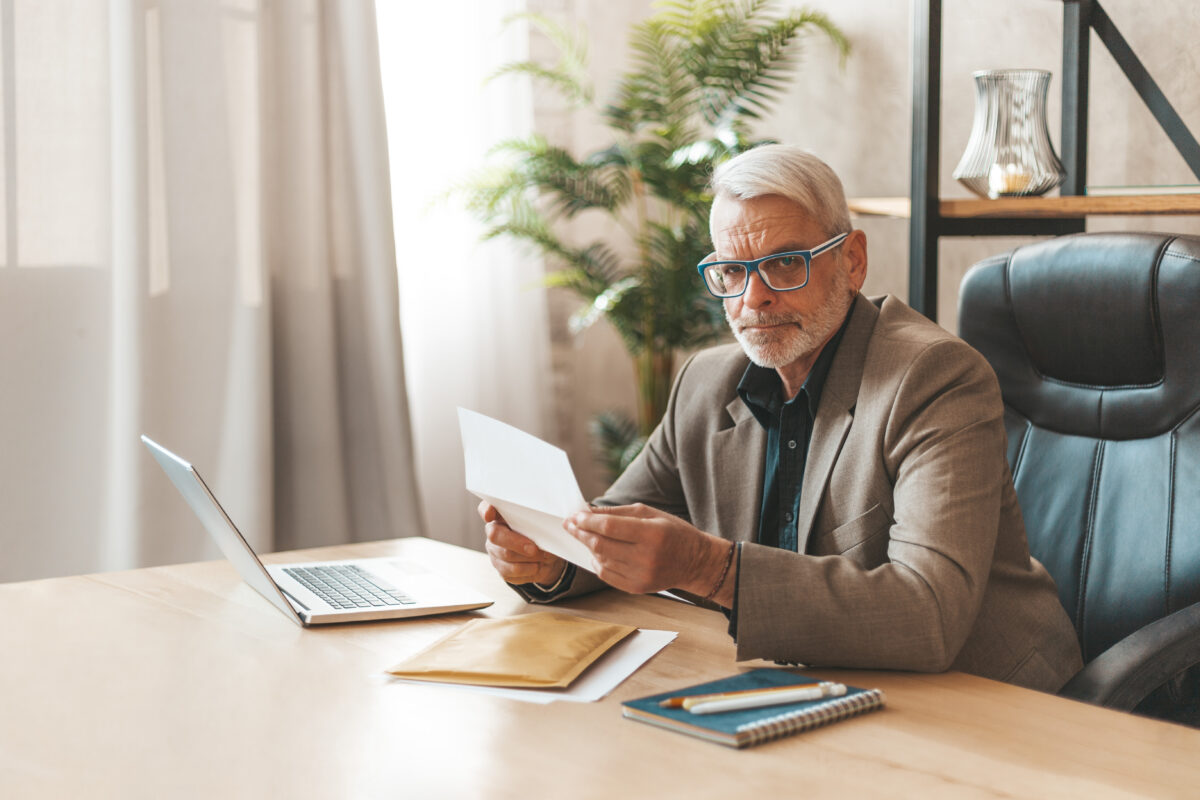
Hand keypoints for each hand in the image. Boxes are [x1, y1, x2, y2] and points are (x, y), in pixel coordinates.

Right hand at [479, 501, 566, 586]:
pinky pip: (512, 572)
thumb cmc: (542, 535)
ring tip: (544, 557)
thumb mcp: (542, 526)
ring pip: (506, 555)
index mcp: (502, 516)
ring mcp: (495, 552)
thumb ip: (538, 524)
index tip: (490, 514)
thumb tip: (543, 534)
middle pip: (495, 535)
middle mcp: (494, 532)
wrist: (546, 558)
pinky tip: (538, 566)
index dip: (486, 510)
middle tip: (534, 549)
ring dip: (528, 558)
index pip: (486, 508)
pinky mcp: (501, 569)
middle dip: (516, 542)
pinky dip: (529, 570)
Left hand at [564, 504, 734, 603]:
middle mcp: (646, 557)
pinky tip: (597, 553)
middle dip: (581, 533)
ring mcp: (640, 576)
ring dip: (589, 547)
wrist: (695, 562)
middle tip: (570, 524)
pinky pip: (607, 575)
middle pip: (601, 545)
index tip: (574, 516)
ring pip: (601, 560)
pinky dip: (597, 563)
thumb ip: (618, 513)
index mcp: (651, 534)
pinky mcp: (637, 588)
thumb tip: (588, 511)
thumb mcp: (650, 514)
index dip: (587, 521)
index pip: (609, 528)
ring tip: (585, 536)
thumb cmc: (673, 532)